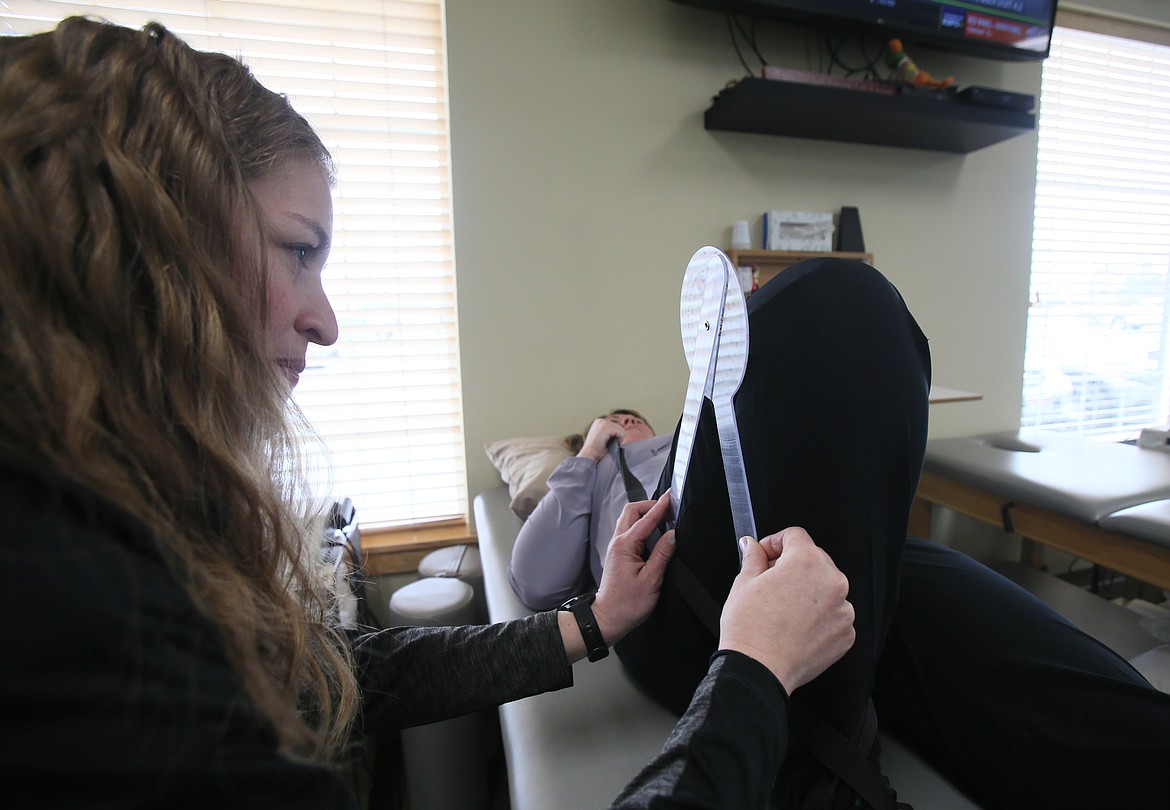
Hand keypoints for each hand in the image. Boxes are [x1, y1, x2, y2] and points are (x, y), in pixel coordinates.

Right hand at [578, 417, 623, 460]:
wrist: (589, 455)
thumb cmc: (596, 450)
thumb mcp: (603, 438)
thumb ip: (610, 434)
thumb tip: (621, 433)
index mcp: (599, 422)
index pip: (615, 427)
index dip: (614, 437)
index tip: (605, 443)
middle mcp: (600, 420)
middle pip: (619, 427)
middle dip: (616, 438)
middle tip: (606, 444)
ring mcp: (603, 422)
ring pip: (621, 430)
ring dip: (617, 439)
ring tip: (607, 444)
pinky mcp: (607, 427)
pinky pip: (621, 432)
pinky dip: (618, 440)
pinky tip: (608, 443)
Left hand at [591, 491, 675, 645]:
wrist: (608, 618)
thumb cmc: (628, 604)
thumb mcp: (651, 580)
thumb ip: (662, 554)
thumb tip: (673, 534)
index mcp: (625, 546)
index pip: (646, 519)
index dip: (661, 506)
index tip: (673, 496)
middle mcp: (618, 542)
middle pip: (632, 511)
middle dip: (651, 505)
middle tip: (670, 508)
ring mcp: (616, 547)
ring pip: (629, 519)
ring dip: (646, 514)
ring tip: (665, 518)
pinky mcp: (618, 553)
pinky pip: (630, 530)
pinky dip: (642, 525)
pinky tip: (655, 532)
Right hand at [718, 528, 854, 694]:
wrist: (758, 670)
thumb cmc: (750, 629)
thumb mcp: (744, 583)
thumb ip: (754, 557)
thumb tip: (753, 546)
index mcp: (807, 561)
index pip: (795, 535)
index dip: (775, 542)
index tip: (765, 554)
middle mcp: (832, 582)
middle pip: (814, 559)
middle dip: (791, 566)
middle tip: (769, 580)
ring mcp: (843, 609)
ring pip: (825, 588)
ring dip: (807, 591)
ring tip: (783, 608)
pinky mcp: (846, 633)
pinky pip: (833, 614)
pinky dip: (818, 616)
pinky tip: (796, 625)